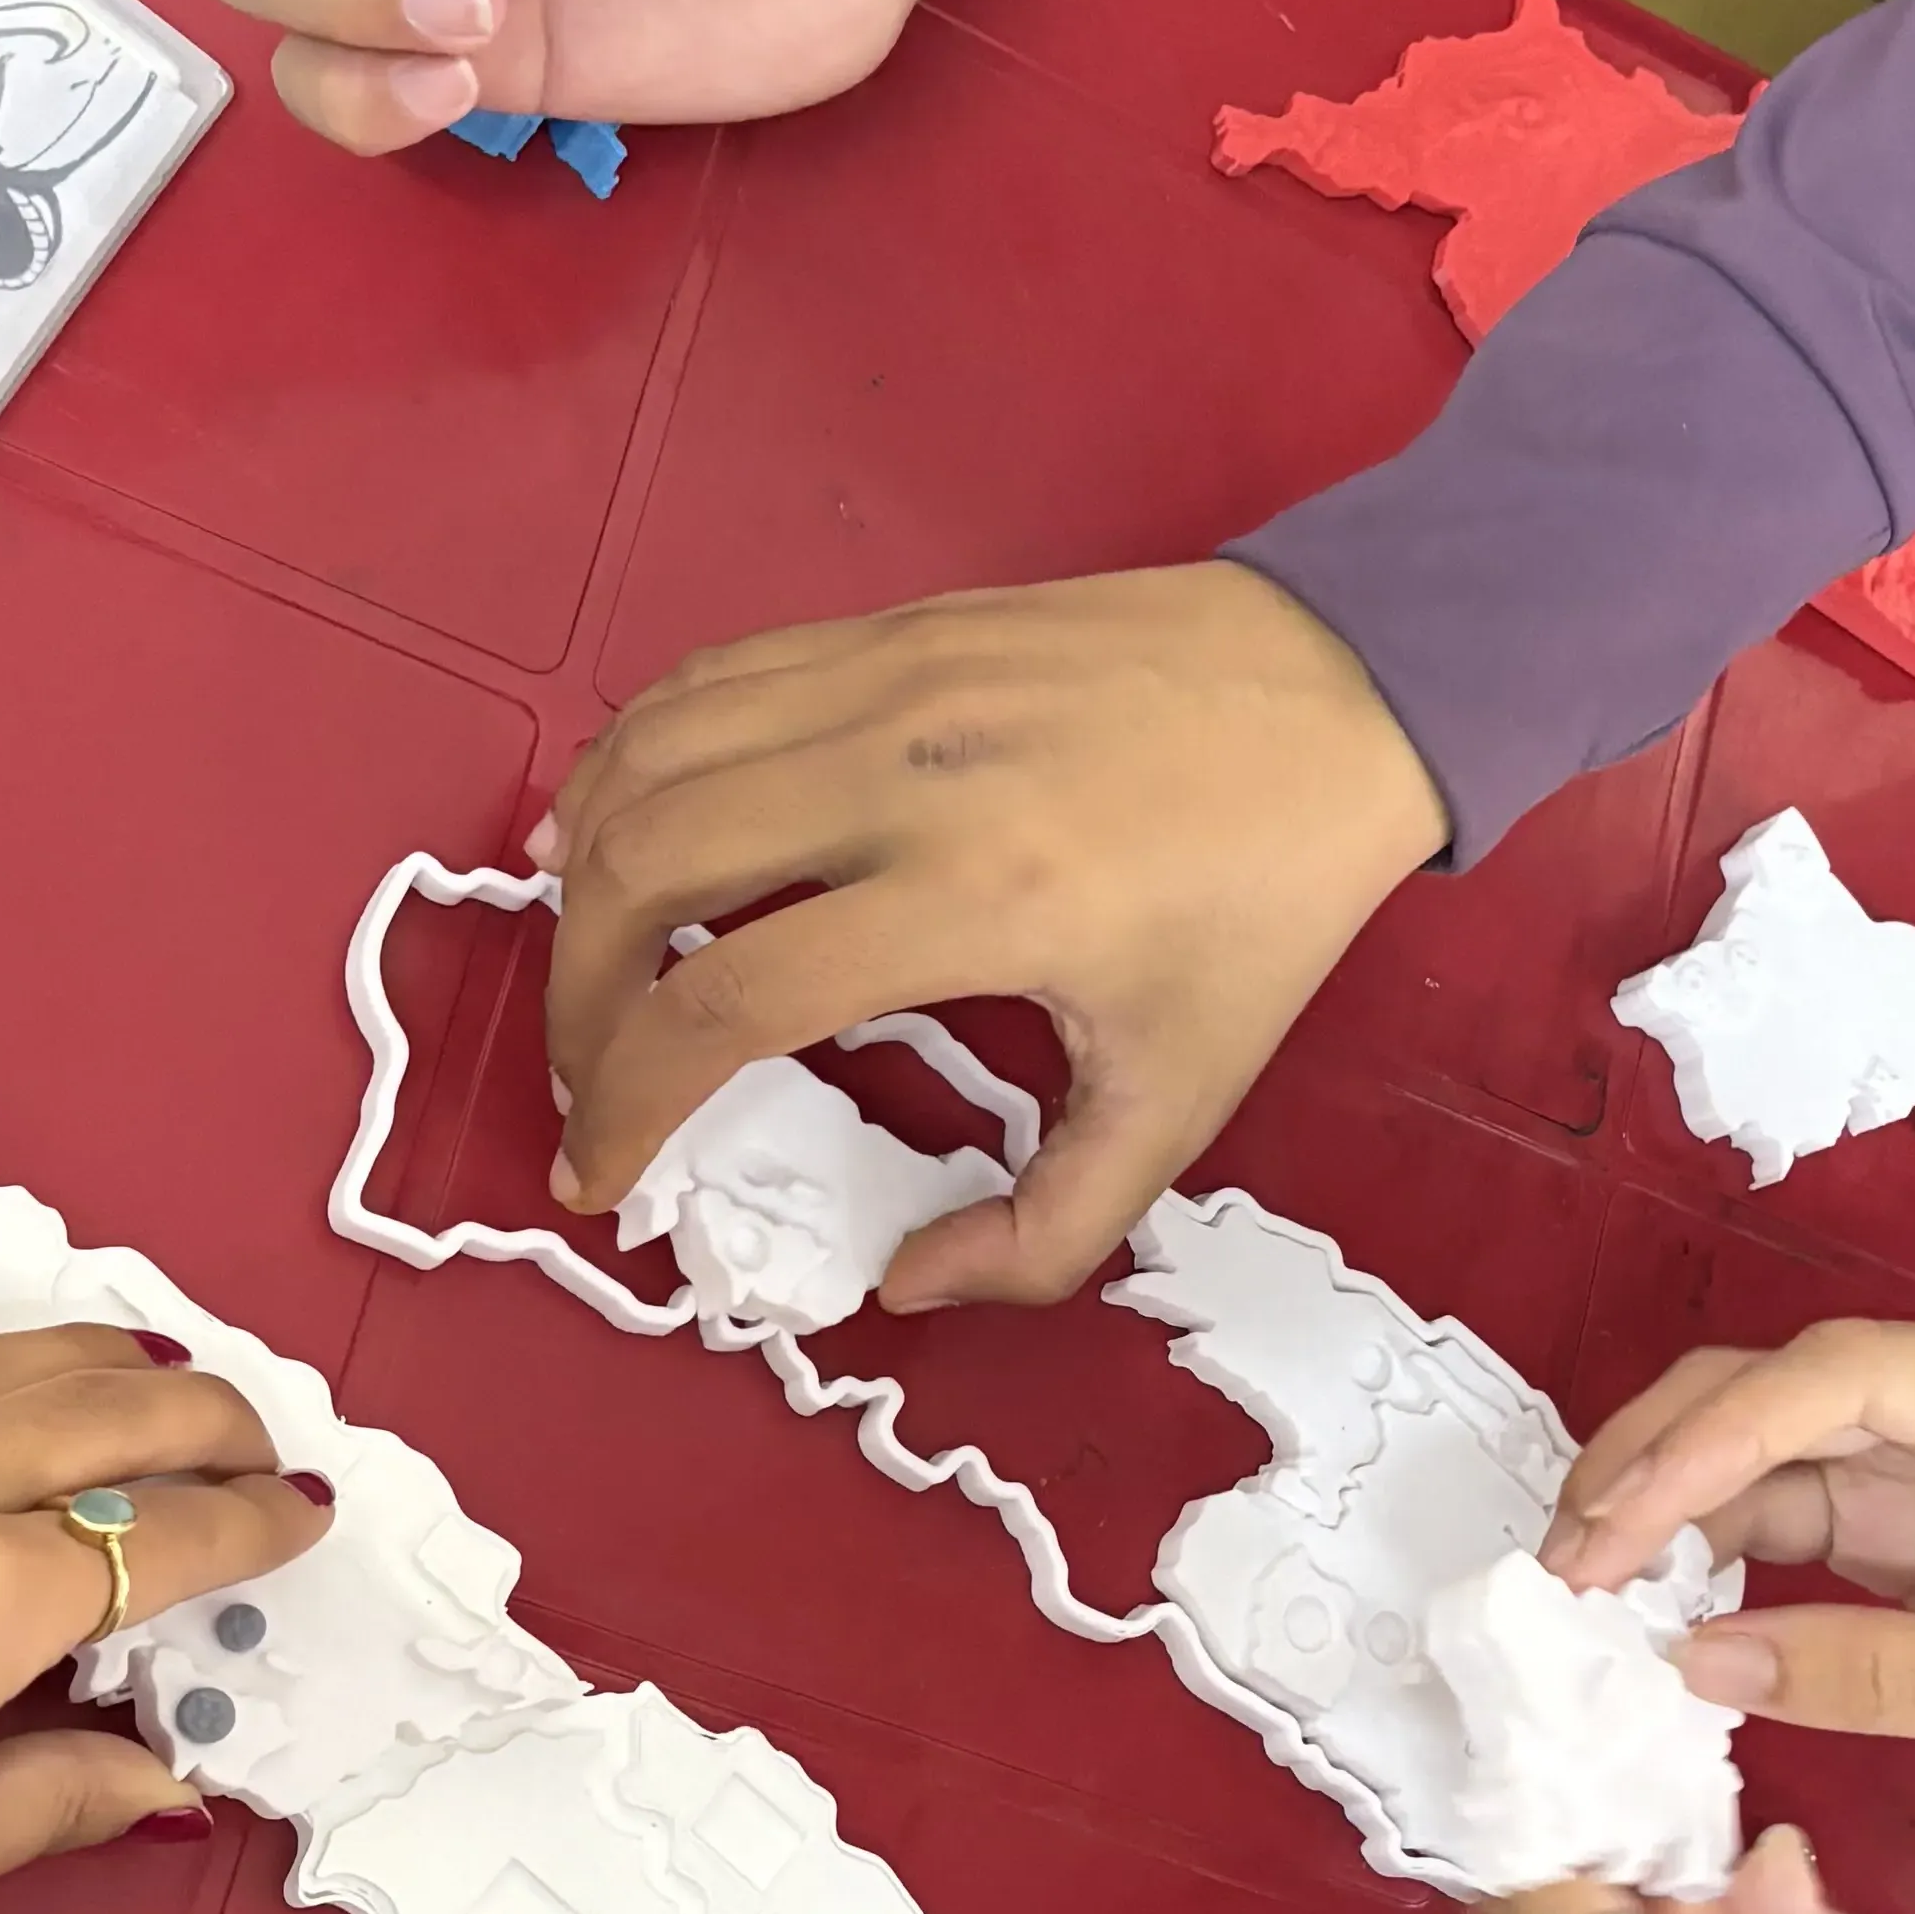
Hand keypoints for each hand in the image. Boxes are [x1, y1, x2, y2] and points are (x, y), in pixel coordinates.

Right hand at [541, 564, 1448, 1295]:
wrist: (1340, 693)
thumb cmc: (1259, 903)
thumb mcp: (1183, 1098)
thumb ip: (1051, 1230)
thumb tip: (909, 1286)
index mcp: (972, 899)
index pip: (723, 1004)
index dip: (625, 1102)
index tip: (600, 1174)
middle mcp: (899, 775)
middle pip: (646, 869)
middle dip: (574, 995)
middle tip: (587, 1075)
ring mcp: (884, 681)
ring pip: (651, 760)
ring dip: (583, 872)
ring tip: (581, 963)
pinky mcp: (885, 627)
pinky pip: (705, 683)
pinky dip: (629, 759)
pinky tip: (618, 828)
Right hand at [1548, 1301, 1914, 1839]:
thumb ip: (1875, 1678)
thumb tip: (1696, 1657)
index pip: (1841, 1377)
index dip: (1711, 1440)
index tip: (1617, 1526)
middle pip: (1786, 1382)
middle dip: (1662, 1456)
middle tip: (1563, 1557)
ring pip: (1773, 1432)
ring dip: (1672, 1493)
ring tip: (1582, 1576)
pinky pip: (1797, 1491)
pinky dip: (1716, 1533)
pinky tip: (1650, 1584)